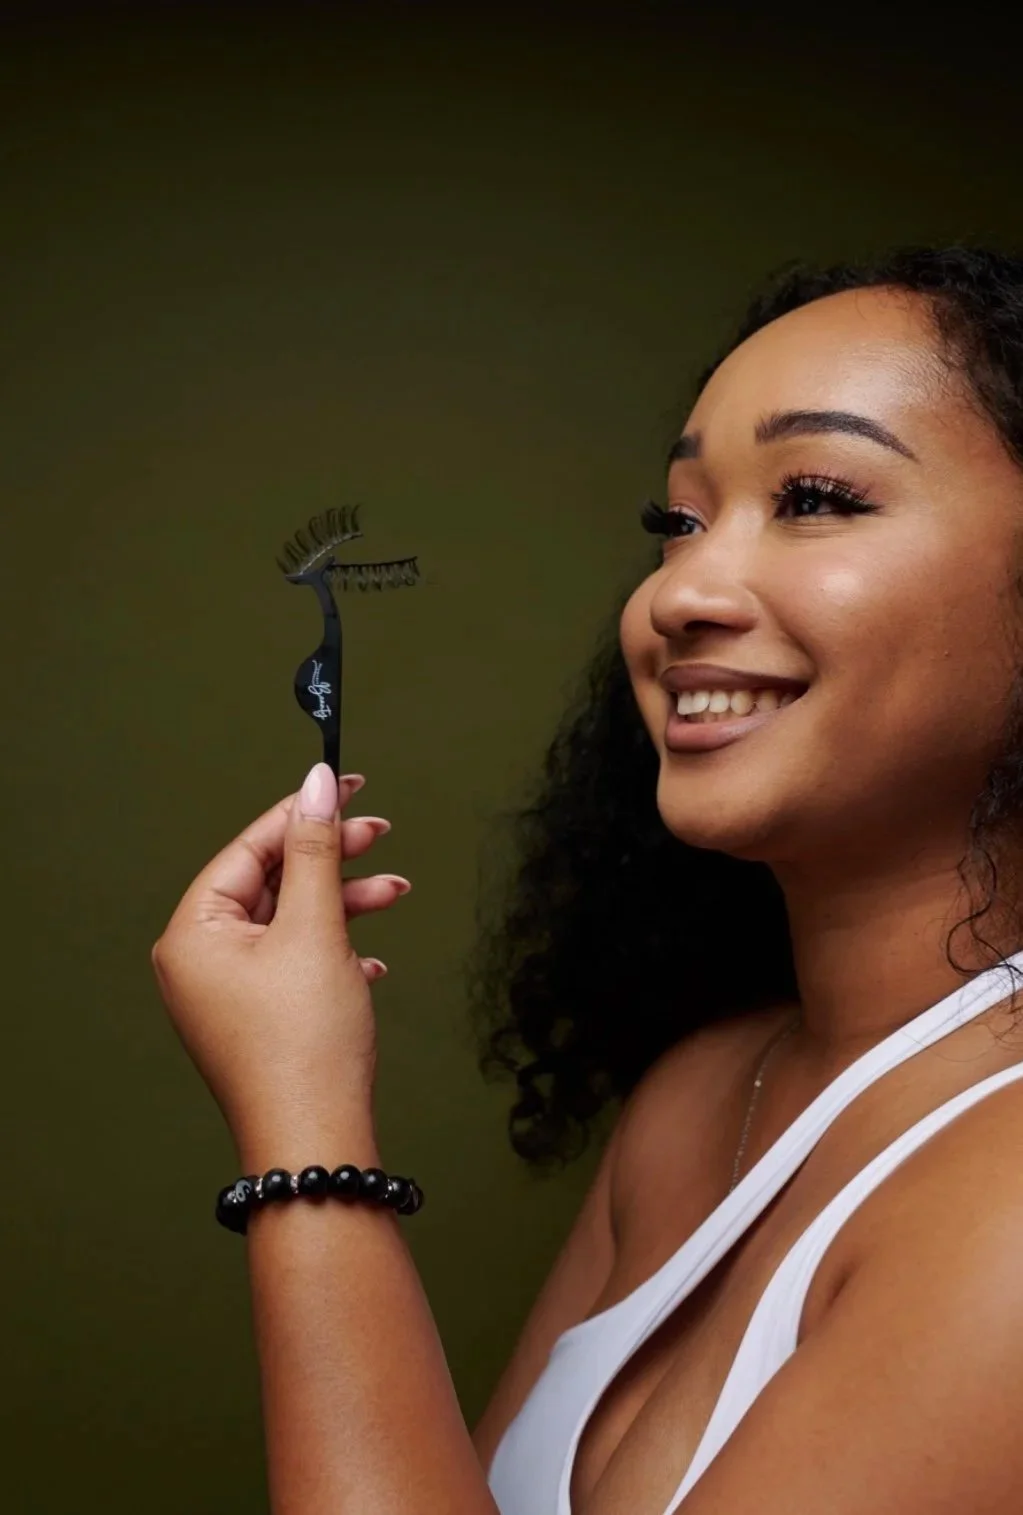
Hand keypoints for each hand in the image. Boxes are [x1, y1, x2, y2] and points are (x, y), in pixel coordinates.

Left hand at [150, 764, 409, 1147]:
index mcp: (194, 933)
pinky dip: (335, 949)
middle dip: (330, 858)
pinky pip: (296, 963)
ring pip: (289, 922)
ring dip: (343, 903)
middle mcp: (199, 961)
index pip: (249, 849)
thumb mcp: (316, 929)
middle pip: (270, 882)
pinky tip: (371, 959)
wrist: (316, 1142)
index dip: (302, 812)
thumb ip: (316, 850)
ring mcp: (226, 994)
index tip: (347, 785)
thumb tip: (316, 785)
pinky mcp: (257, 1020)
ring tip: (395, 892)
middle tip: (379, 833)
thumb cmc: (305, 1043)